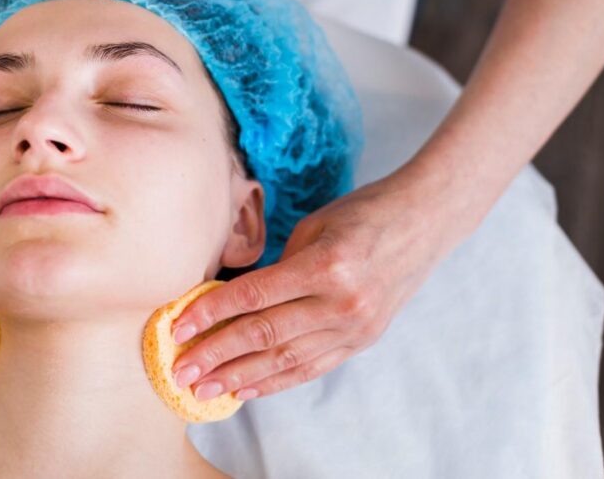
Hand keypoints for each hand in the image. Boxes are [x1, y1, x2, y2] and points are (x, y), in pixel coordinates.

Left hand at [168, 166, 472, 401]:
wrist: (424, 222)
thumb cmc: (362, 213)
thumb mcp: (314, 228)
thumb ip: (278, 268)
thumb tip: (231, 300)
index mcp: (326, 266)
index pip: (254, 296)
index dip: (211, 314)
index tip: (178, 327)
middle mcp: (342, 302)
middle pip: (265, 334)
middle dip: (217, 355)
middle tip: (181, 369)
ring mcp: (356, 327)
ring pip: (286, 359)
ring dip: (240, 377)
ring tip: (204, 388)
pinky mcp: (362, 341)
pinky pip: (312, 367)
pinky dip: (276, 380)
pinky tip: (247, 389)